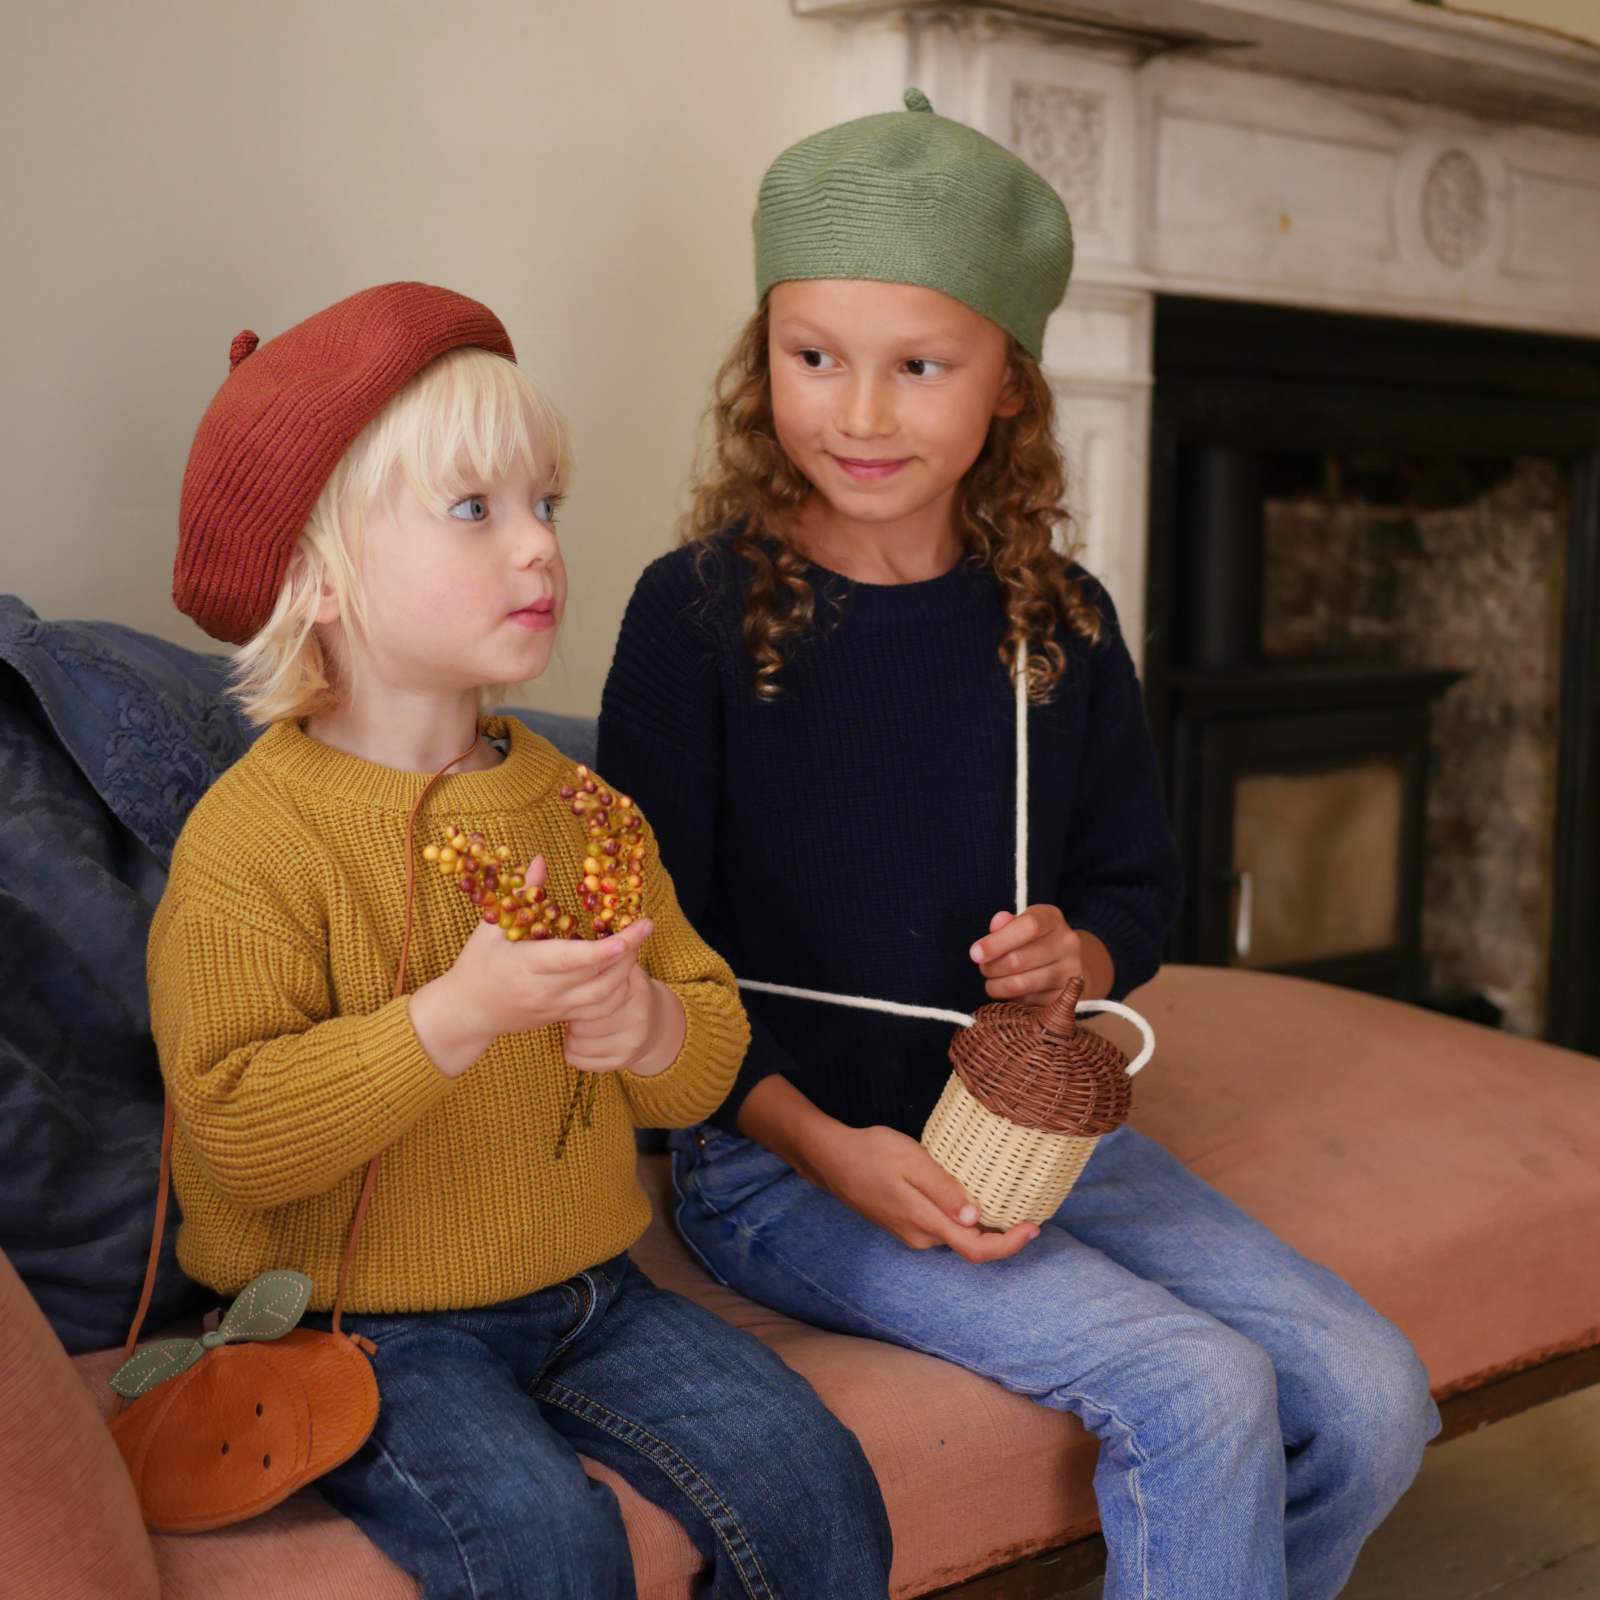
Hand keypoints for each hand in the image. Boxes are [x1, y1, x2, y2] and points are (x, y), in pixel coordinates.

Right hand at [410, 856, 654, 1077]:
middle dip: (627, 953)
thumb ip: (521, 894)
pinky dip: (618, 991)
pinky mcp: (562, 1018)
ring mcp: (556, 1007)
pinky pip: (599, 1010)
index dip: (602, 951)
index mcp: (526, 965)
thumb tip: (541, 860)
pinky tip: (623, 970)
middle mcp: (545, 990)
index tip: (627, 935)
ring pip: (603, 997)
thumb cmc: (477, 964)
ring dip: (626, 972)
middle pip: (597, 978)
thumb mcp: (492, 927)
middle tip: (643, 926)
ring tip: (635, 944)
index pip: (571, 960)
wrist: (466, 1013)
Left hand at [564, 964, 683, 1077]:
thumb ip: (607, 956)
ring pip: (575, 1041)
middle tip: (578, 1010)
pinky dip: (574, 1052)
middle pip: (581, 1018)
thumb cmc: (629, 992)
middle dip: (573, 1015)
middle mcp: (636, 1015)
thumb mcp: (625, 969)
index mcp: (634, 987)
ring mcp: (631, 1041)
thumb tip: (592, 939)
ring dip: (572, 1034)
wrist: (658, 1025)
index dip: (576, 990)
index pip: (591, 991)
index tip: (575, 988)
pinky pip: (578, 1060)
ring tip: (581, 1025)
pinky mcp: (622, 1061)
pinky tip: (583, 1041)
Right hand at [807, 1123, 1038, 1263]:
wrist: (831, 1159)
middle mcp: (920, 1236)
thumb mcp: (911, 1161)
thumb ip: (944, 1190)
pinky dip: (963, 1218)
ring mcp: (911, 1233)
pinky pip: (943, 1227)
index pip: (976, 1249)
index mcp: (925, 1222)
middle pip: (970, 1245)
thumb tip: (976, 1217)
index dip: (1009, 1244)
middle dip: (1002, 1233)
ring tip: (1004, 1197)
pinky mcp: (905, 1223)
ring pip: (956, 1235)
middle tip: (1027, 1208)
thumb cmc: (871, 1153)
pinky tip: (969, 1196)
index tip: (1033, 1226)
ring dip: (982, 1224)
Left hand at [970, 904, 1096, 1006]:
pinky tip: (1014, 992)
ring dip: (997, 986)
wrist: (1071, 965)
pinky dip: (1014, 999)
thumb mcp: (1021, 926)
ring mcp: (1071, 972)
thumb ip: (1006, 925)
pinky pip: (1028, 1002)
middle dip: (991, 967)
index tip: (975, 953)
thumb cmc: (1035, 942)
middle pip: (1018, 959)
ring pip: (1020, 984)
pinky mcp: (1067, 997)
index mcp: (1053, 918)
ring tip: (993, 982)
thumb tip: (997, 923)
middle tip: (984, 968)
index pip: (1028, 926)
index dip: (997, 941)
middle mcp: (1068, 943)